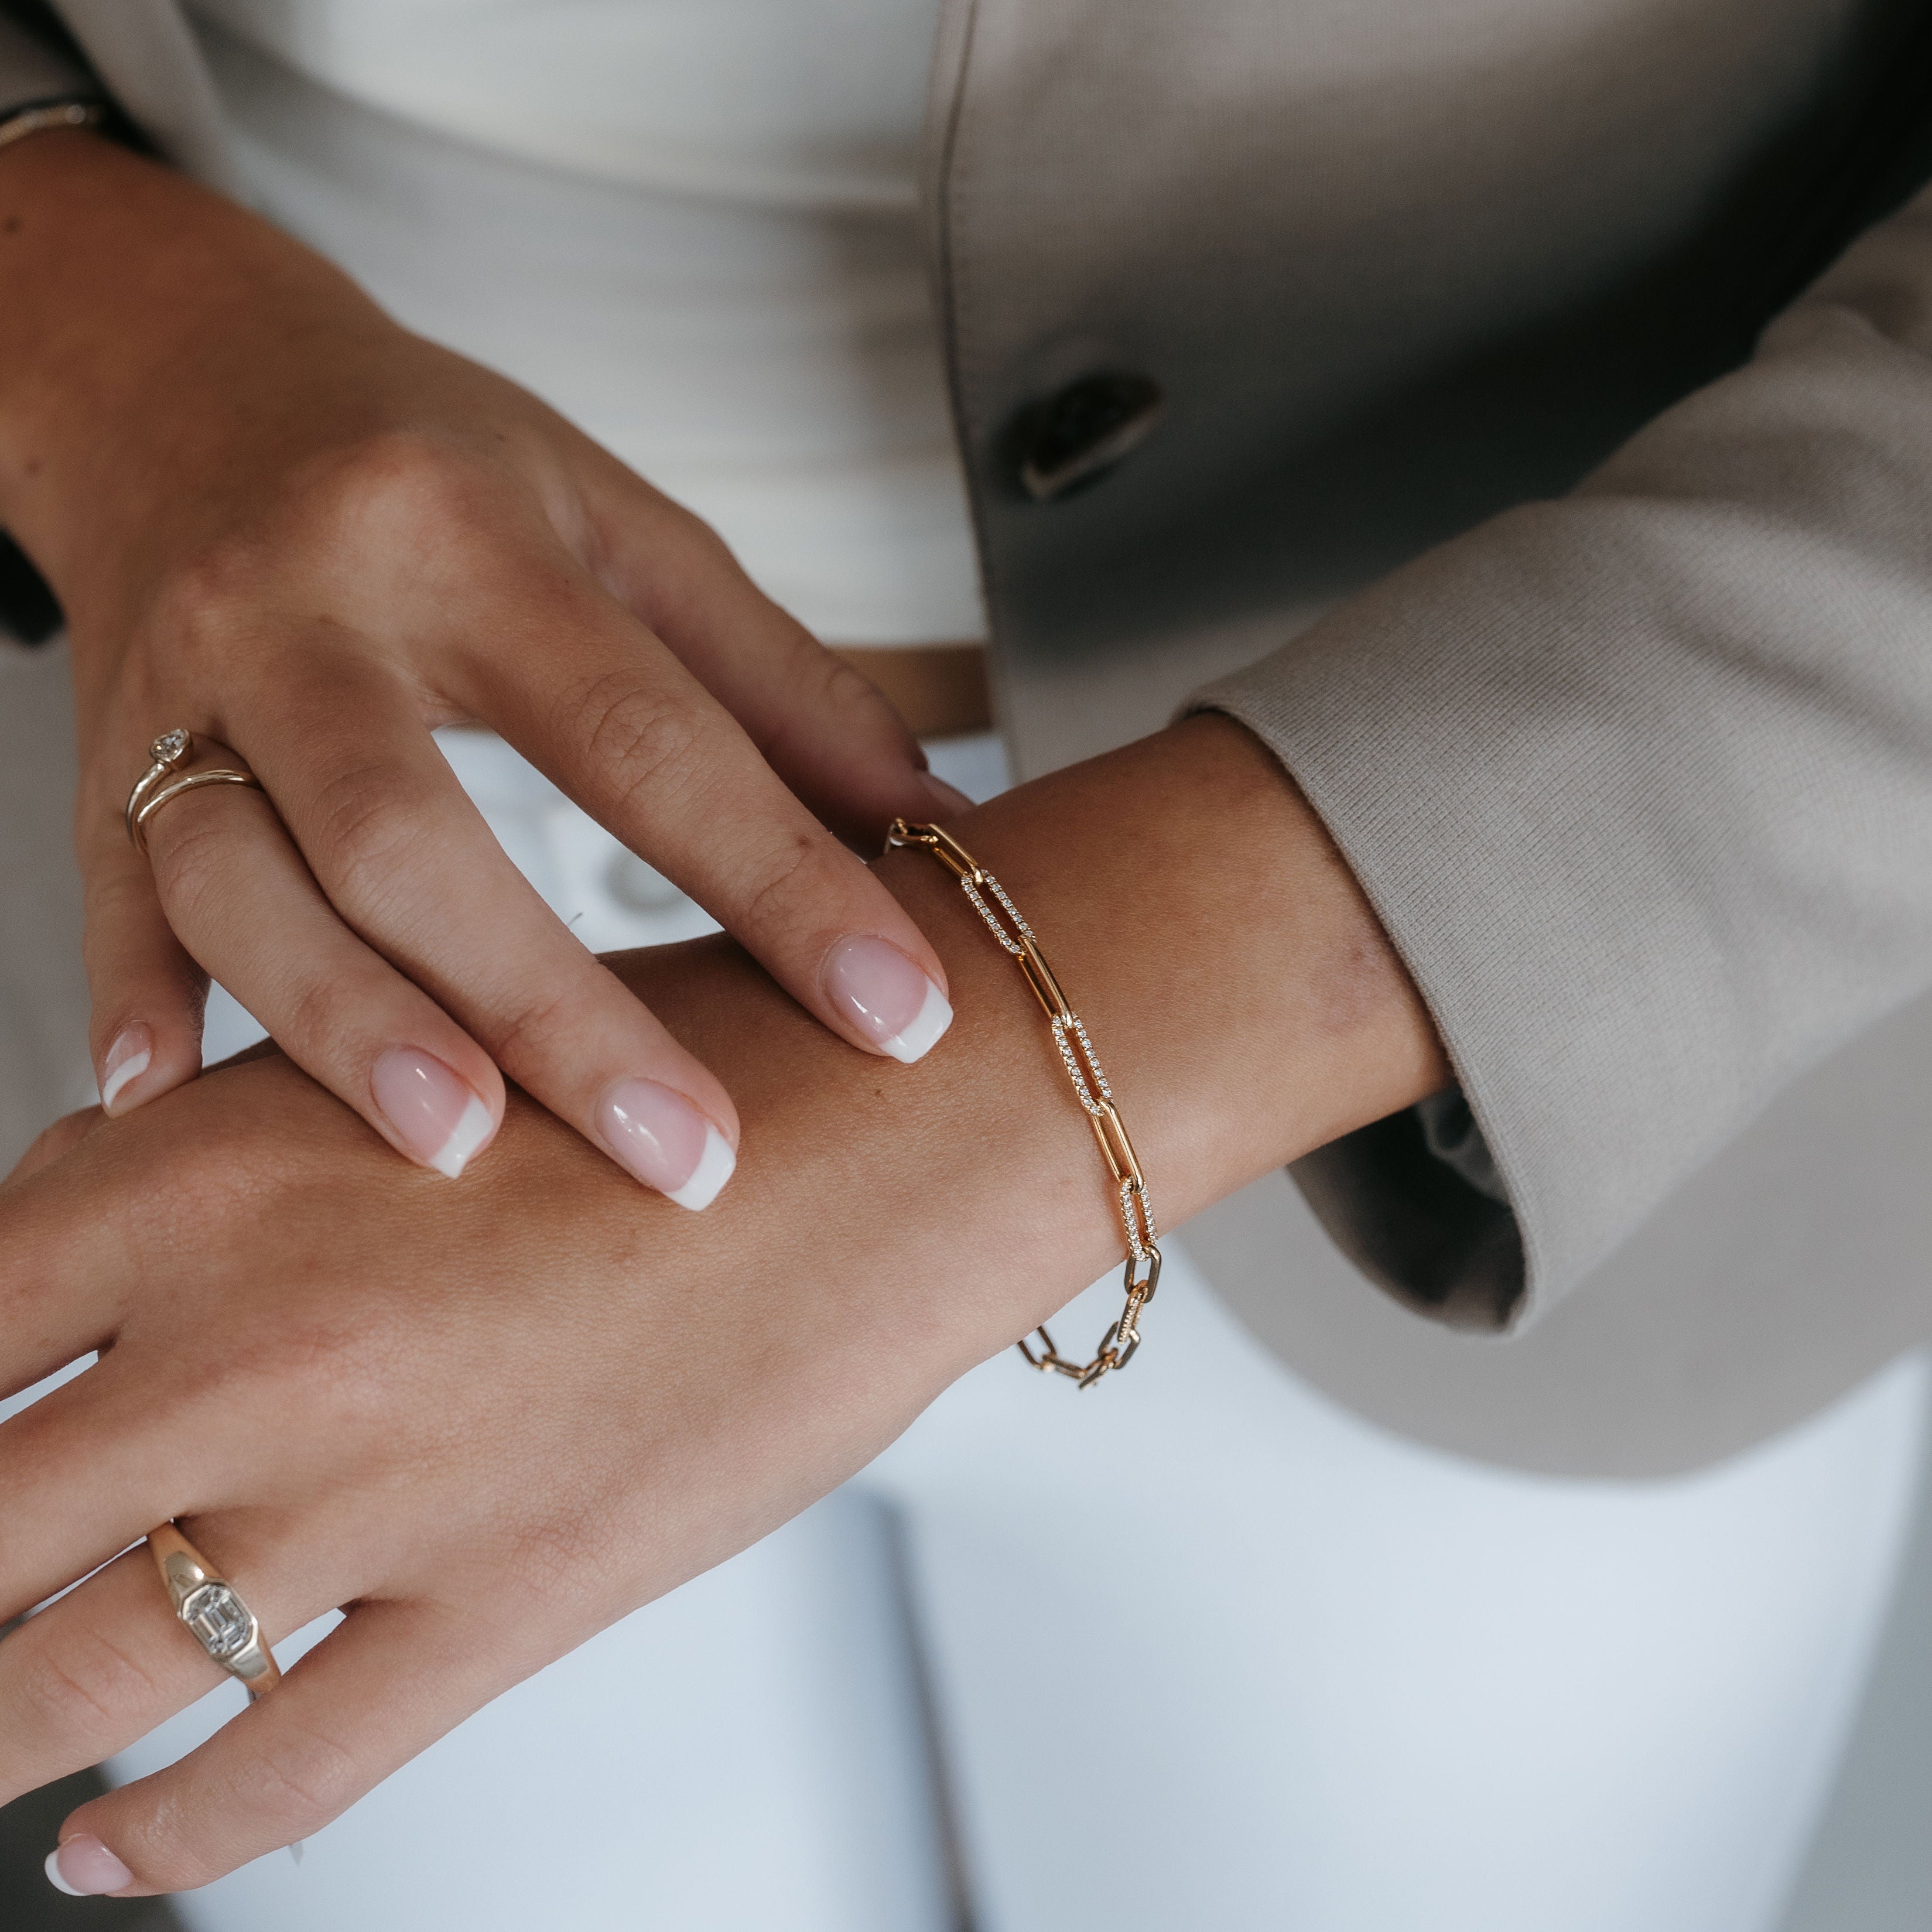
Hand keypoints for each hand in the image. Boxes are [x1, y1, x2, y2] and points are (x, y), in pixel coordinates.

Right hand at [0, 131, 963, 1204]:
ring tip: (463, 1152)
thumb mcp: (629, 531)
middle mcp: (305, 609)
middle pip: (416, 832)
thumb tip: (931, 820)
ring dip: (347, 1025)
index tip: (899, 1012)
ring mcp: (179, 688)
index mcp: (469, 539)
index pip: (646, 734)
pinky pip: (111, 891)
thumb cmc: (439, 469)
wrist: (190, 375)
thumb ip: (782, 681)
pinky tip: (168, 1111)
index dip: (779, 881)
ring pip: (241, 876)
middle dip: (553, 1007)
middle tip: (692, 1156)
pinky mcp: (93, 753)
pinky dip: (137, 1001)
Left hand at [0, 717, 1444, 1894]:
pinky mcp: (507, 1605)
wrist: (908, 1116)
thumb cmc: (683, 1063)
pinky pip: (268, 1779)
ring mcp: (375, 1494)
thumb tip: (59, 1266)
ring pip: (63, 1686)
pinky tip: (111, 1850)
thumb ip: (212, 1168)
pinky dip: (159, 1843)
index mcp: (204, 1171)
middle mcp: (252, 1339)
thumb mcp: (404, 1052)